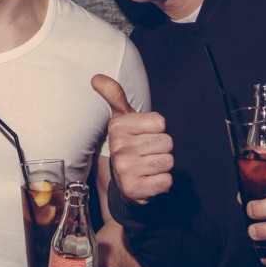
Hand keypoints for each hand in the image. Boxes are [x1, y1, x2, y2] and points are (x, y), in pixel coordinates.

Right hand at [92, 74, 172, 202]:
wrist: (123, 181)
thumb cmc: (128, 144)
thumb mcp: (121, 119)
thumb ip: (114, 95)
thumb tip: (97, 77)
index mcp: (118, 127)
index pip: (160, 122)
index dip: (156, 129)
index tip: (143, 135)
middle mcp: (120, 148)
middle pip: (167, 142)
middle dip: (160, 148)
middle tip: (146, 153)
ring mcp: (126, 170)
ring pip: (168, 161)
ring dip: (162, 166)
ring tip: (147, 166)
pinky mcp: (135, 189)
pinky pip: (166, 181)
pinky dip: (162, 182)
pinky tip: (149, 180)